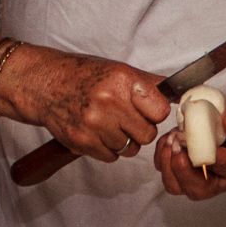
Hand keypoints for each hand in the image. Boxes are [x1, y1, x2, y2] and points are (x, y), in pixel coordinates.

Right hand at [0, 45, 168, 163]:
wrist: (43, 84)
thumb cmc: (82, 75)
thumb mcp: (118, 70)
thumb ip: (150, 84)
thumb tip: (182, 92)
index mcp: (122, 80)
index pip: (160, 111)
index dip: (155, 113)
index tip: (147, 110)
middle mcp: (108, 102)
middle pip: (147, 134)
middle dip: (139, 129)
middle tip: (125, 118)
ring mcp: (93, 124)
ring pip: (129, 148)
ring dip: (122, 140)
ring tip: (108, 124)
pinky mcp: (81, 141)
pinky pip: (111, 156)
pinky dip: (107, 148)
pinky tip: (96, 132)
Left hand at [153, 92, 225, 200]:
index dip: (209, 156)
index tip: (197, 138)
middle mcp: (221, 178)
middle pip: (197, 189)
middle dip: (181, 168)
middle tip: (178, 141)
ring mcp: (201, 176)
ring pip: (176, 185)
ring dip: (168, 163)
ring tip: (173, 137)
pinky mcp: (186, 169)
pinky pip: (167, 171)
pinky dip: (162, 154)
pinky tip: (171, 135)